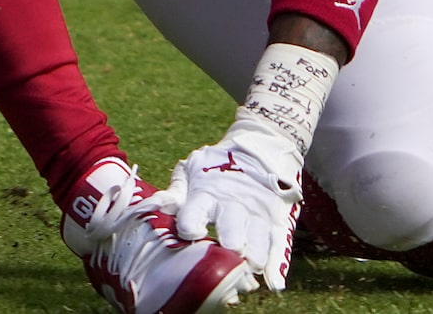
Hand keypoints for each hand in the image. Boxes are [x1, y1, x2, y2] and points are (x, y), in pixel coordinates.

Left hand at [161, 127, 301, 290]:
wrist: (257, 150)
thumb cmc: (216, 168)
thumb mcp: (192, 171)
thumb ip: (175, 192)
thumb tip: (154, 206)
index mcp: (207, 194)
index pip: (194, 215)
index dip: (190, 229)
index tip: (192, 235)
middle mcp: (233, 206)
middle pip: (231, 237)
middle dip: (227, 253)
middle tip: (223, 263)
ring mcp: (257, 215)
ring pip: (256, 246)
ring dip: (250, 262)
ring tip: (245, 274)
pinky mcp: (276, 222)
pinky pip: (278, 246)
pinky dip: (276, 267)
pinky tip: (273, 282)